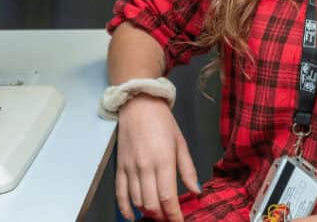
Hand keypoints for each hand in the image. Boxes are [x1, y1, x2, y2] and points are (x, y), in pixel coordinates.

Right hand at [116, 94, 201, 220]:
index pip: (168, 197)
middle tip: (169, 218)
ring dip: (147, 213)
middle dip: (162, 216)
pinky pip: (120, 193)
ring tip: (157, 215)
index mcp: (163, 160)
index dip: (174, 215)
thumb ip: (188, 170)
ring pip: (137, 201)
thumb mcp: (181, 143)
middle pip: (152, 204)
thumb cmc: (162, 122)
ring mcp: (130, 168)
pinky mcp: (119, 167)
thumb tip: (196, 191)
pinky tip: (132, 216)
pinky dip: (125, 208)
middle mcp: (145, 167)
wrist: (139, 105)